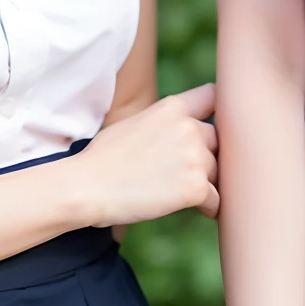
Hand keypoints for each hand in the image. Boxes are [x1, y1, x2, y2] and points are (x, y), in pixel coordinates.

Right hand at [74, 84, 217, 225]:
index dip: (216, 112)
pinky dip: (208, 208)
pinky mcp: (195, 187)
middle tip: (183, 173)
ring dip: (205, 183)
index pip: (213, 96)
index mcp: (172, 108)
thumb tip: (183, 130)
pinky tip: (193, 209)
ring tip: (177, 192)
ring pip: (218, 173)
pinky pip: (217, 200)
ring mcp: (194, 157)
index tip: (211, 127)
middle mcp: (188, 128)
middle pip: (218, 141)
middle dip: (207, 156)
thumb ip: (164, 122)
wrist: (87, 187)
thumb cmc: (103, 159)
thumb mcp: (134, 123)